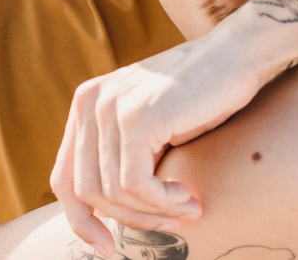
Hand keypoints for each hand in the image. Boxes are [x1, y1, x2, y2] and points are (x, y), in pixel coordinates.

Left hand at [50, 15, 264, 255]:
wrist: (235, 56)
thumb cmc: (199, 97)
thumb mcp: (147, 127)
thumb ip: (120, 156)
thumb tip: (102, 217)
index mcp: (86, 104)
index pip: (63, 177)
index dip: (80, 220)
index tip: (108, 247)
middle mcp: (90, 101)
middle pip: (84, 191)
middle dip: (127, 220)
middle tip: (170, 224)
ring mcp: (111, 106)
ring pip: (112, 192)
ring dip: (153, 213)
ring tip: (186, 207)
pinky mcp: (138, 118)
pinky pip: (136, 185)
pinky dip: (163, 201)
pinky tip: (189, 194)